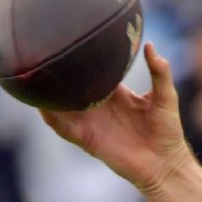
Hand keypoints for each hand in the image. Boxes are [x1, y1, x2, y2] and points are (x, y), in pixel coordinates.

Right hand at [40, 43, 189, 191]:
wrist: (165, 164)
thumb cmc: (167, 131)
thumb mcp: (165, 97)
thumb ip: (159, 72)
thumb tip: (149, 46)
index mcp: (115, 93)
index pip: (94, 71)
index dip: (84, 57)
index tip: (73, 37)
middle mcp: (98, 105)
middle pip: (73, 85)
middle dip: (60, 72)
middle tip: (45, 52)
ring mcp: (90, 121)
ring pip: (62, 104)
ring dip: (49, 93)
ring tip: (34, 76)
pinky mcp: (87, 138)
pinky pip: (63, 127)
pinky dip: (52, 117)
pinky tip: (42, 106)